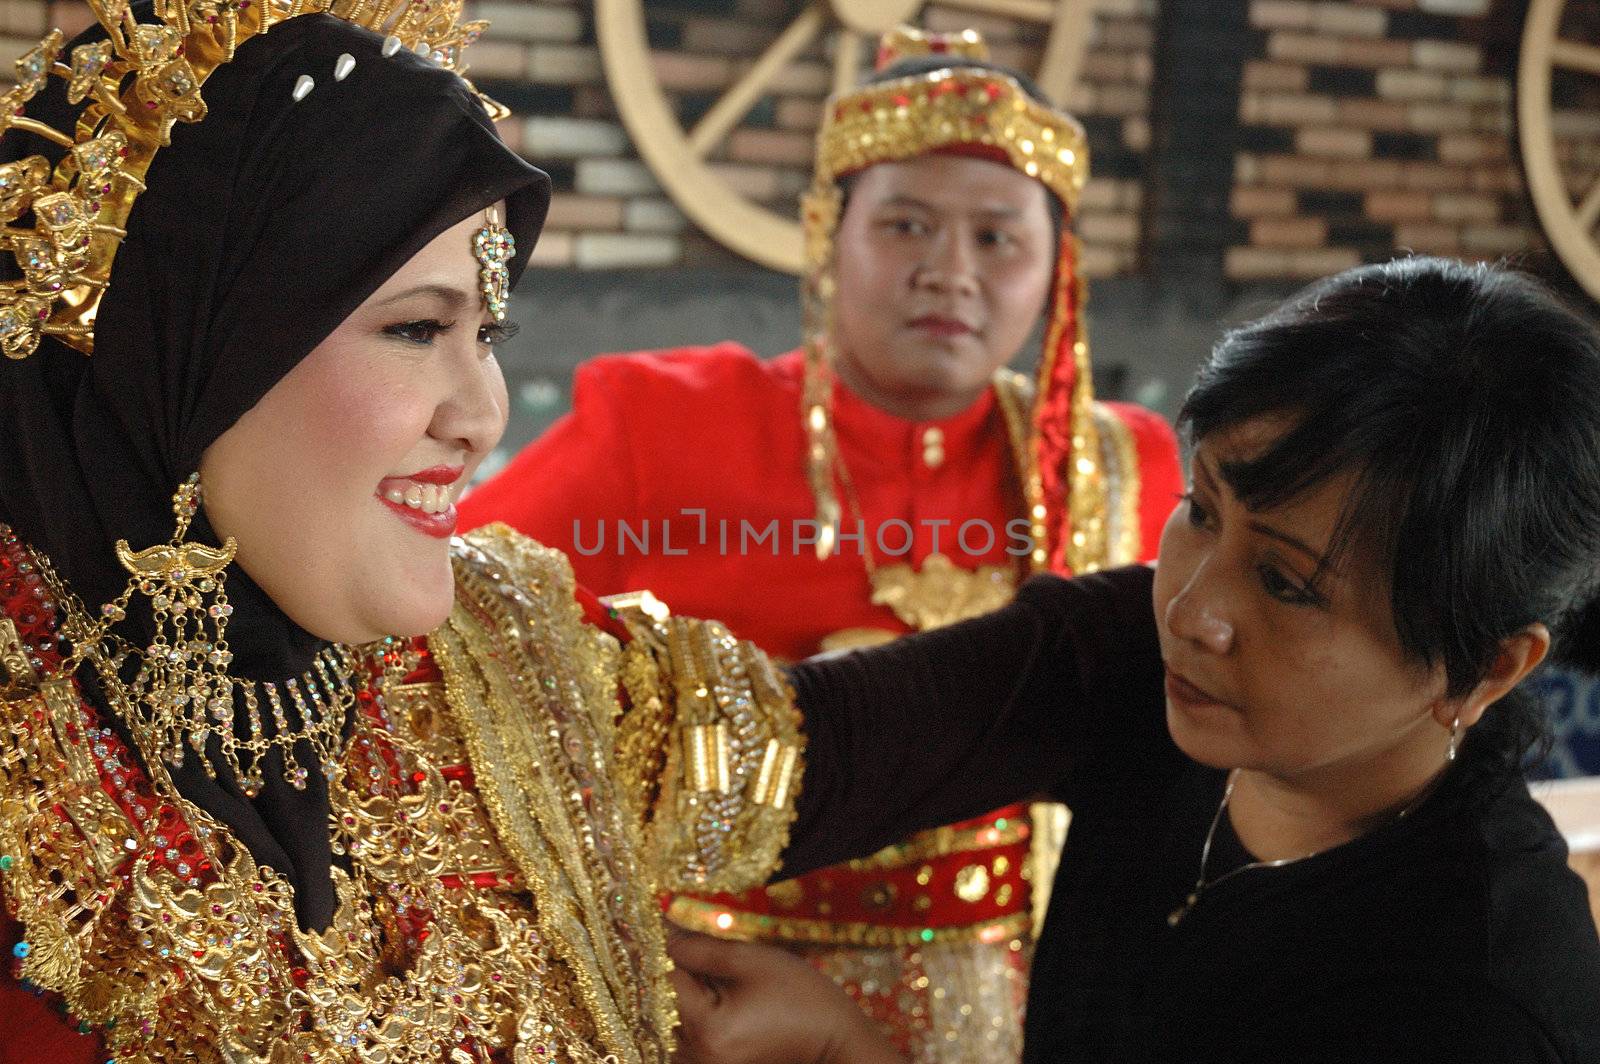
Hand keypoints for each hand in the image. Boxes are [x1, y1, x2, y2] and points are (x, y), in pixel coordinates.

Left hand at [668, 928, 906, 1063]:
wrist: (835, 1044)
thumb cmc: (801, 999)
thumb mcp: (751, 961)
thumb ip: (699, 947)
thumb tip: (662, 930)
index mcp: (706, 1032)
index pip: (664, 980)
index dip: (666, 948)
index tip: (670, 926)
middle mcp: (696, 1059)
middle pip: (660, 1005)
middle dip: (672, 972)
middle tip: (689, 948)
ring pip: (667, 1024)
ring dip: (677, 997)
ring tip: (706, 976)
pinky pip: (682, 1041)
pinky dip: (688, 1018)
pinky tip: (711, 1001)